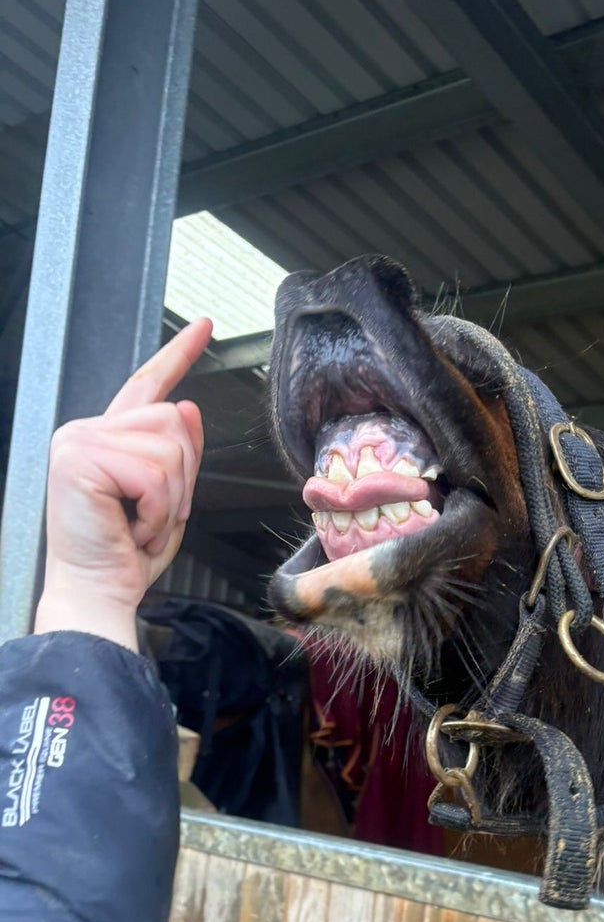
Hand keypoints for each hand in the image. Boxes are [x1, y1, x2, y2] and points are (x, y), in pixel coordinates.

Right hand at [34, 319, 212, 652]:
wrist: (98, 594)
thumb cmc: (127, 556)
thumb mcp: (169, 500)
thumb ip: (179, 454)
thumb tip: (185, 405)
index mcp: (107, 439)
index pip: (147, 385)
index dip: (178, 355)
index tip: (206, 327)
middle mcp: (87, 430)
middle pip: (172, 419)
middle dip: (182, 477)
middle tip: (150, 516)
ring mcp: (78, 440)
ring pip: (168, 444)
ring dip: (170, 498)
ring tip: (139, 523)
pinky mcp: (78, 457)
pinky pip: (154, 472)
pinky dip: (157, 509)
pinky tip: (131, 526)